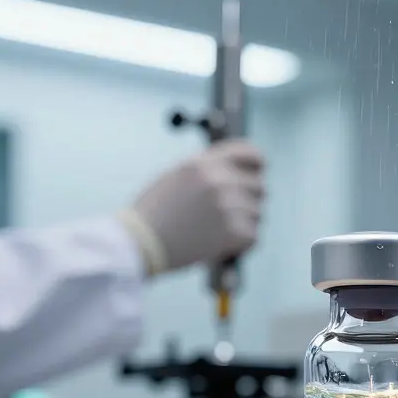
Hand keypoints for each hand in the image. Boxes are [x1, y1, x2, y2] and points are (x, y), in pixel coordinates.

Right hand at [121, 140, 265, 275]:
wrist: (138, 243)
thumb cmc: (154, 213)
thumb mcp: (177, 176)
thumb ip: (208, 169)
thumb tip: (239, 171)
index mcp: (204, 163)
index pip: (249, 153)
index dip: (257, 163)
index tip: (258, 170)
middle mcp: (219, 180)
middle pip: (259, 186)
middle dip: (248, 199)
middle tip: (228, 213)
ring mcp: (229, 206)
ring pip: (257, 213)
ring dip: (243, 223)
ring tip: (214, 230)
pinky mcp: (235, 232)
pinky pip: (253, 236)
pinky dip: (240, 243)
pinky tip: (219, 244)